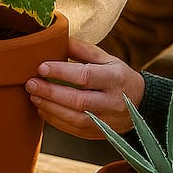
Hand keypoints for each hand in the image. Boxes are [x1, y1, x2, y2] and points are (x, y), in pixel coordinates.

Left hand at [25, 39, 145, 138]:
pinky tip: (43, 109)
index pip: (85, 76)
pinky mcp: (102, 133)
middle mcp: (114, 102)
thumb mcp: (107, 59)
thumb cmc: (119, 77)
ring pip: (75, 118)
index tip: (41, 67)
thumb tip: (56, 38)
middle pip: (78, 100)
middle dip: (51, 92)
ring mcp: (108, 121)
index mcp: (115, 78)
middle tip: (30, 83)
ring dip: (50, 108)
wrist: (142, 104)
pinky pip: (75, 130)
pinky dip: (56, 120)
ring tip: (33, 96)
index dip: (61, 72)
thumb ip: (82, 50)